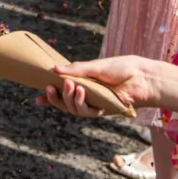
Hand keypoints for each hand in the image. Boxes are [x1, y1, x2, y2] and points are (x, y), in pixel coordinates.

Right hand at [35, 57, 164, 116]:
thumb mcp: (94, 66)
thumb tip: (54, 69)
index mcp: (82, 82)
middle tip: (50, 86)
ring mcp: (94, 103)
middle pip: (64, 102)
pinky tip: (81, 92)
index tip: (37, 99)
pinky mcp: (102, 110)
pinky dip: (80, 103)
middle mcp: (86, 94)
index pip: (62, 91)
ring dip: (68, 99)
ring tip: (72, 86)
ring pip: (73, 109)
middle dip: (55, 97)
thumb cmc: (119, 68)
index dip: (50, 97)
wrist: (140, 77)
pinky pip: (87, 112)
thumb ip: (75, 69)